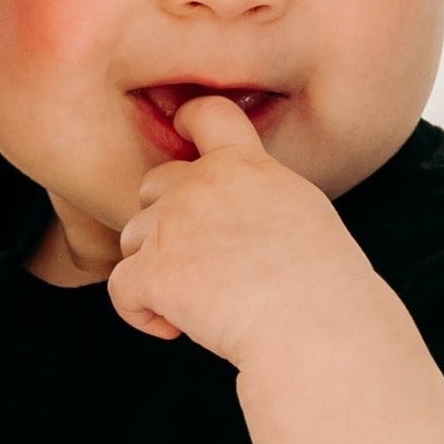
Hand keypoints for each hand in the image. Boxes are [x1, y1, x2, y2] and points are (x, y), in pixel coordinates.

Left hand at [107, 93, 378, 365]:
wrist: (311, 322)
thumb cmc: (322, 284)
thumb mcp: (302, 213)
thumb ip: (260, 197)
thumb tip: (242, 217)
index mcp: (245, 165)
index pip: (206, 115)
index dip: (187, 122)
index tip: (182, 132)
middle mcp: (200, 184)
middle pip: (153, 185)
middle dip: (163, 221)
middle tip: (198, 262)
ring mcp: (170, 225)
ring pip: (133, 239)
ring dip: (153, 269)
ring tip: (194, 302)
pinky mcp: (150, 271)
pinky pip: (121, 289)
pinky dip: (141, 313)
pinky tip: (175, 328)